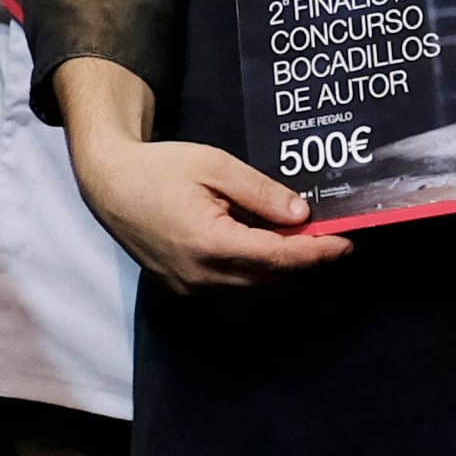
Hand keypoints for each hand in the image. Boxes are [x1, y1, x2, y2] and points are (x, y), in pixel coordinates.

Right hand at [71, 131, 351, 288]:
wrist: (109, 185)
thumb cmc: (160, 168)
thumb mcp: (213, 165)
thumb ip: (259, 191)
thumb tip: (300, 214)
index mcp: (212, 244)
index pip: (279, 258)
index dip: (317, 253)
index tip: (346, 243)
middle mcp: (204, 277)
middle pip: (271, 280)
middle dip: (305, 262)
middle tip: (330, 238)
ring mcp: (191, 289)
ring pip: (254, 290)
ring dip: (282, 271)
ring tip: (302, 243)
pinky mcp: (183, 290)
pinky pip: (233, 290)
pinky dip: (256, 275)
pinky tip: (264, 251)